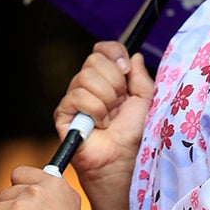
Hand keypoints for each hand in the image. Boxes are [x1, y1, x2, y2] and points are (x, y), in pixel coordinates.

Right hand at [55, 44, 154, 185]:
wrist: (124, 160)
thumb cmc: (136, 135)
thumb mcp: (146, 100)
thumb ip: (140, 76)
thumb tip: (134, 56)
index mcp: (108, 79)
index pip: (101, 49)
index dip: (114, 53)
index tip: (126, 70)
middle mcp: (88, 86)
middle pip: (93, 59)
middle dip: (114, 82)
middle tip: (120, 103)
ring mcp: (74, 99)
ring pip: (85, 77)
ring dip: (107, 99)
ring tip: (111, 118)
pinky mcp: (63, 114)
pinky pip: (77, 96)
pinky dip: (95, 111)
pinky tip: (99, 125)